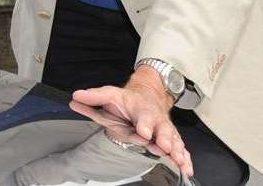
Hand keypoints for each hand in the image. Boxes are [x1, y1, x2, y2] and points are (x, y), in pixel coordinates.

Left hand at [71, 67, 192, 177]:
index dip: (144, 124)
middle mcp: (156, 119)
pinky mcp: (171, 138)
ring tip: (179, 161)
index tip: (144, 132)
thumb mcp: (110, 94)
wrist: (149, 94)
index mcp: (141, 109)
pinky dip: (185, 158)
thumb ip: (94, 97)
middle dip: (164, 138)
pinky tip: (187, 168)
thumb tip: (75, 96)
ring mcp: (165, 129)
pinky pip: (181, 148)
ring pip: (174, 139)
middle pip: (162, 129)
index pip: (143, 116)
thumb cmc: (128, 100)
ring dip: (177, 150)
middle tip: (164, 147)